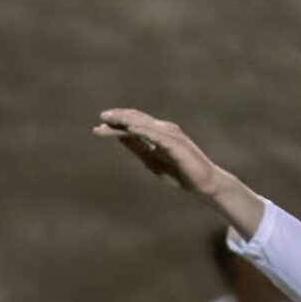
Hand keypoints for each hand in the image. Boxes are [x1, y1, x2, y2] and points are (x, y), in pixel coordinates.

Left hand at [93, 109, 265, 236]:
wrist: (202, 183)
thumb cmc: (179, 172)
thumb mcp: (151, 160)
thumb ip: (137, 147)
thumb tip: (120, 136)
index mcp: (157, 133)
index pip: (134, 124)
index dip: (116, 124)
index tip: (98, 127)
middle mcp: (164, 130)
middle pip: (137, 119)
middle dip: (119, 118)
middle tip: (101, 118)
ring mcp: (171, 135)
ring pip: (145, 124)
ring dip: (128, 121)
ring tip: (112, 120)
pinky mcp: (176, 144)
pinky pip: (157, 135)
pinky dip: (143, 130)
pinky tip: (130, 129)